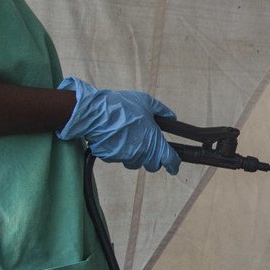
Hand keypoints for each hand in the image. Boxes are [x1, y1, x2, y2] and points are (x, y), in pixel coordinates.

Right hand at [56, 77, 181, 173]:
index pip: (170, 160)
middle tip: (148, 146)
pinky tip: (115, 137)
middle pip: (152, 165)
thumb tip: (172, 117)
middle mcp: (142, 153)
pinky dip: (120, 151)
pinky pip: (119, 158)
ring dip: (135, 155)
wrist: (96, 113)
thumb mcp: (147, 102)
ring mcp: (125, 157)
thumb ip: (162, 111)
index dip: (174, 165)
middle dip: (153, 159)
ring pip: (135, 162)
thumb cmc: (123, 106)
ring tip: (129, 137)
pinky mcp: (111, 158)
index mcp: (154, 142)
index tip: (174, 167)